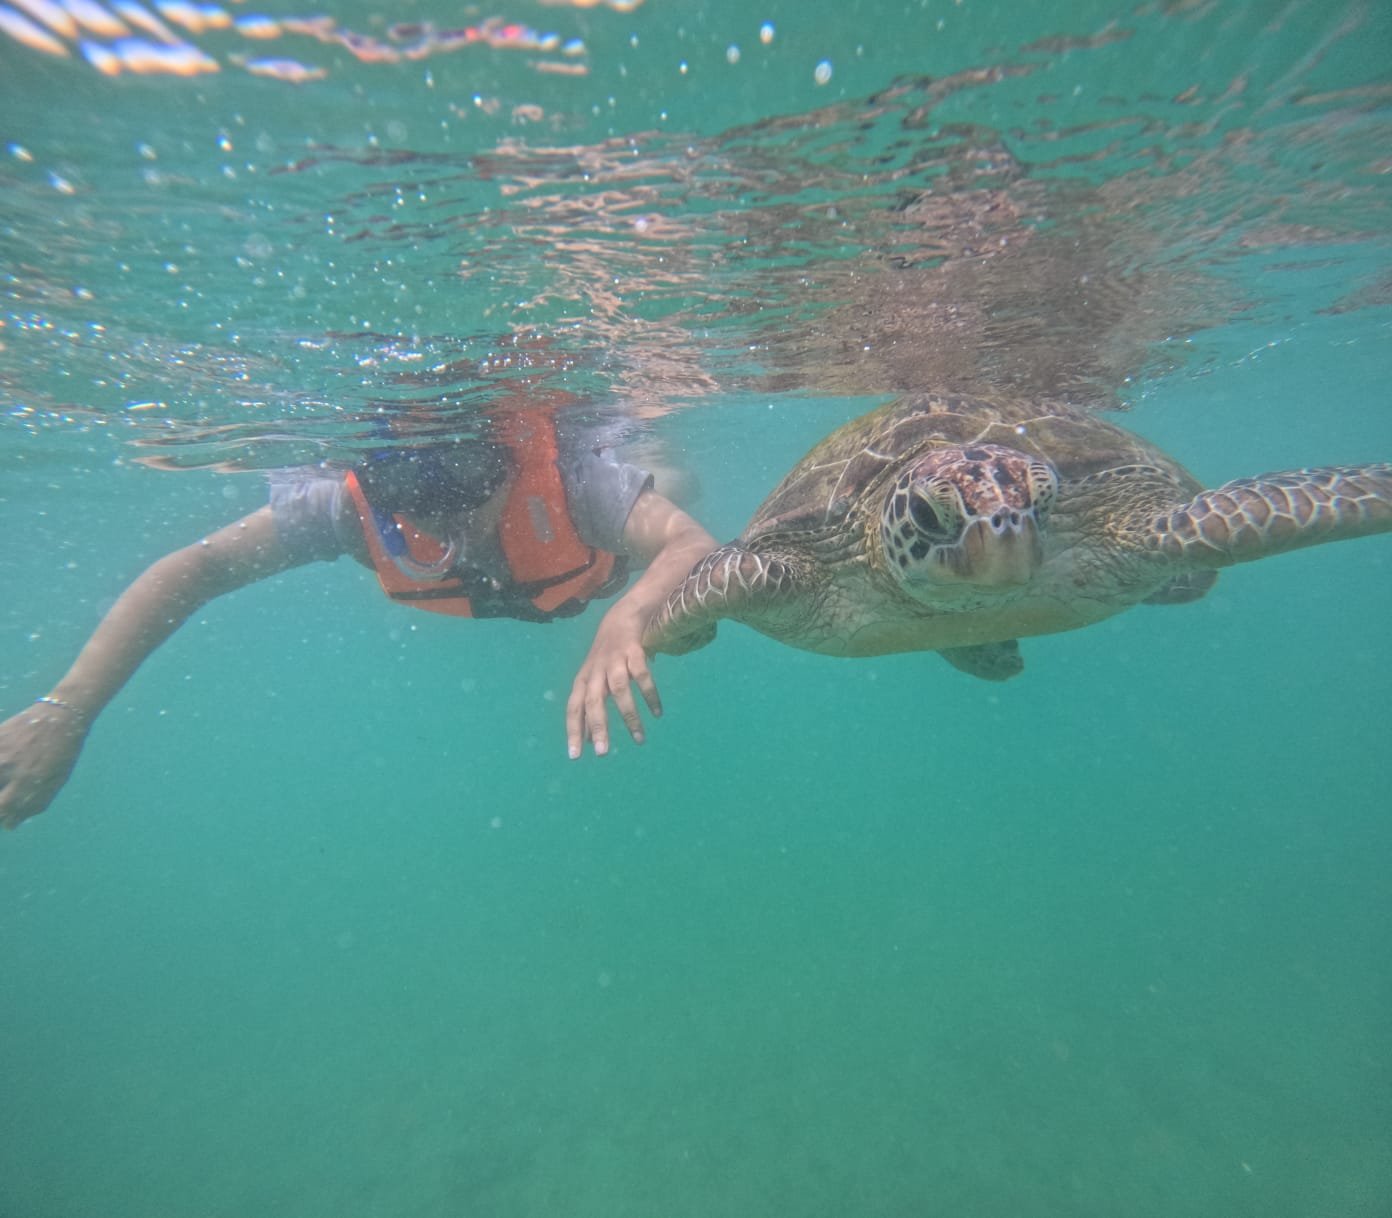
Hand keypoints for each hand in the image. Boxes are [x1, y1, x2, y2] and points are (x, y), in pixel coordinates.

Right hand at [0, 701, 89, 829]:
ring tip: (8, 779)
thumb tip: (9, 825)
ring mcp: (1, 752)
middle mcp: (11, 768)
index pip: (2, 811)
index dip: (0, 816)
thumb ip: (34, 804)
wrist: (61, 716)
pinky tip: (4, 761)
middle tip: (7, 795)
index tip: (3, 816)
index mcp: (30, 782)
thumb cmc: (62, 753)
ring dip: (0, 782)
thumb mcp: (56, 781)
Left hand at [565, 602, 661, 758]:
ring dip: (628, 716)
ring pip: (618, 690)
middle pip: (593, 701)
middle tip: (602, 754)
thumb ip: (590, 706)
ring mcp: (614, 659)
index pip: (574, 707)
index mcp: (584, 679)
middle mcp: (596, 670)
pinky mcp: (634, 650)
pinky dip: (649, 694)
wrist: (625, 613)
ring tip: (639, 739)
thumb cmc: (608, 653)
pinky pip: (642, 675)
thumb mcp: (594, 679)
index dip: (574, 730)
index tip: (575, 756)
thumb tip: (587, 739)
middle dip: (597, 727)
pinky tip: (657, 713)